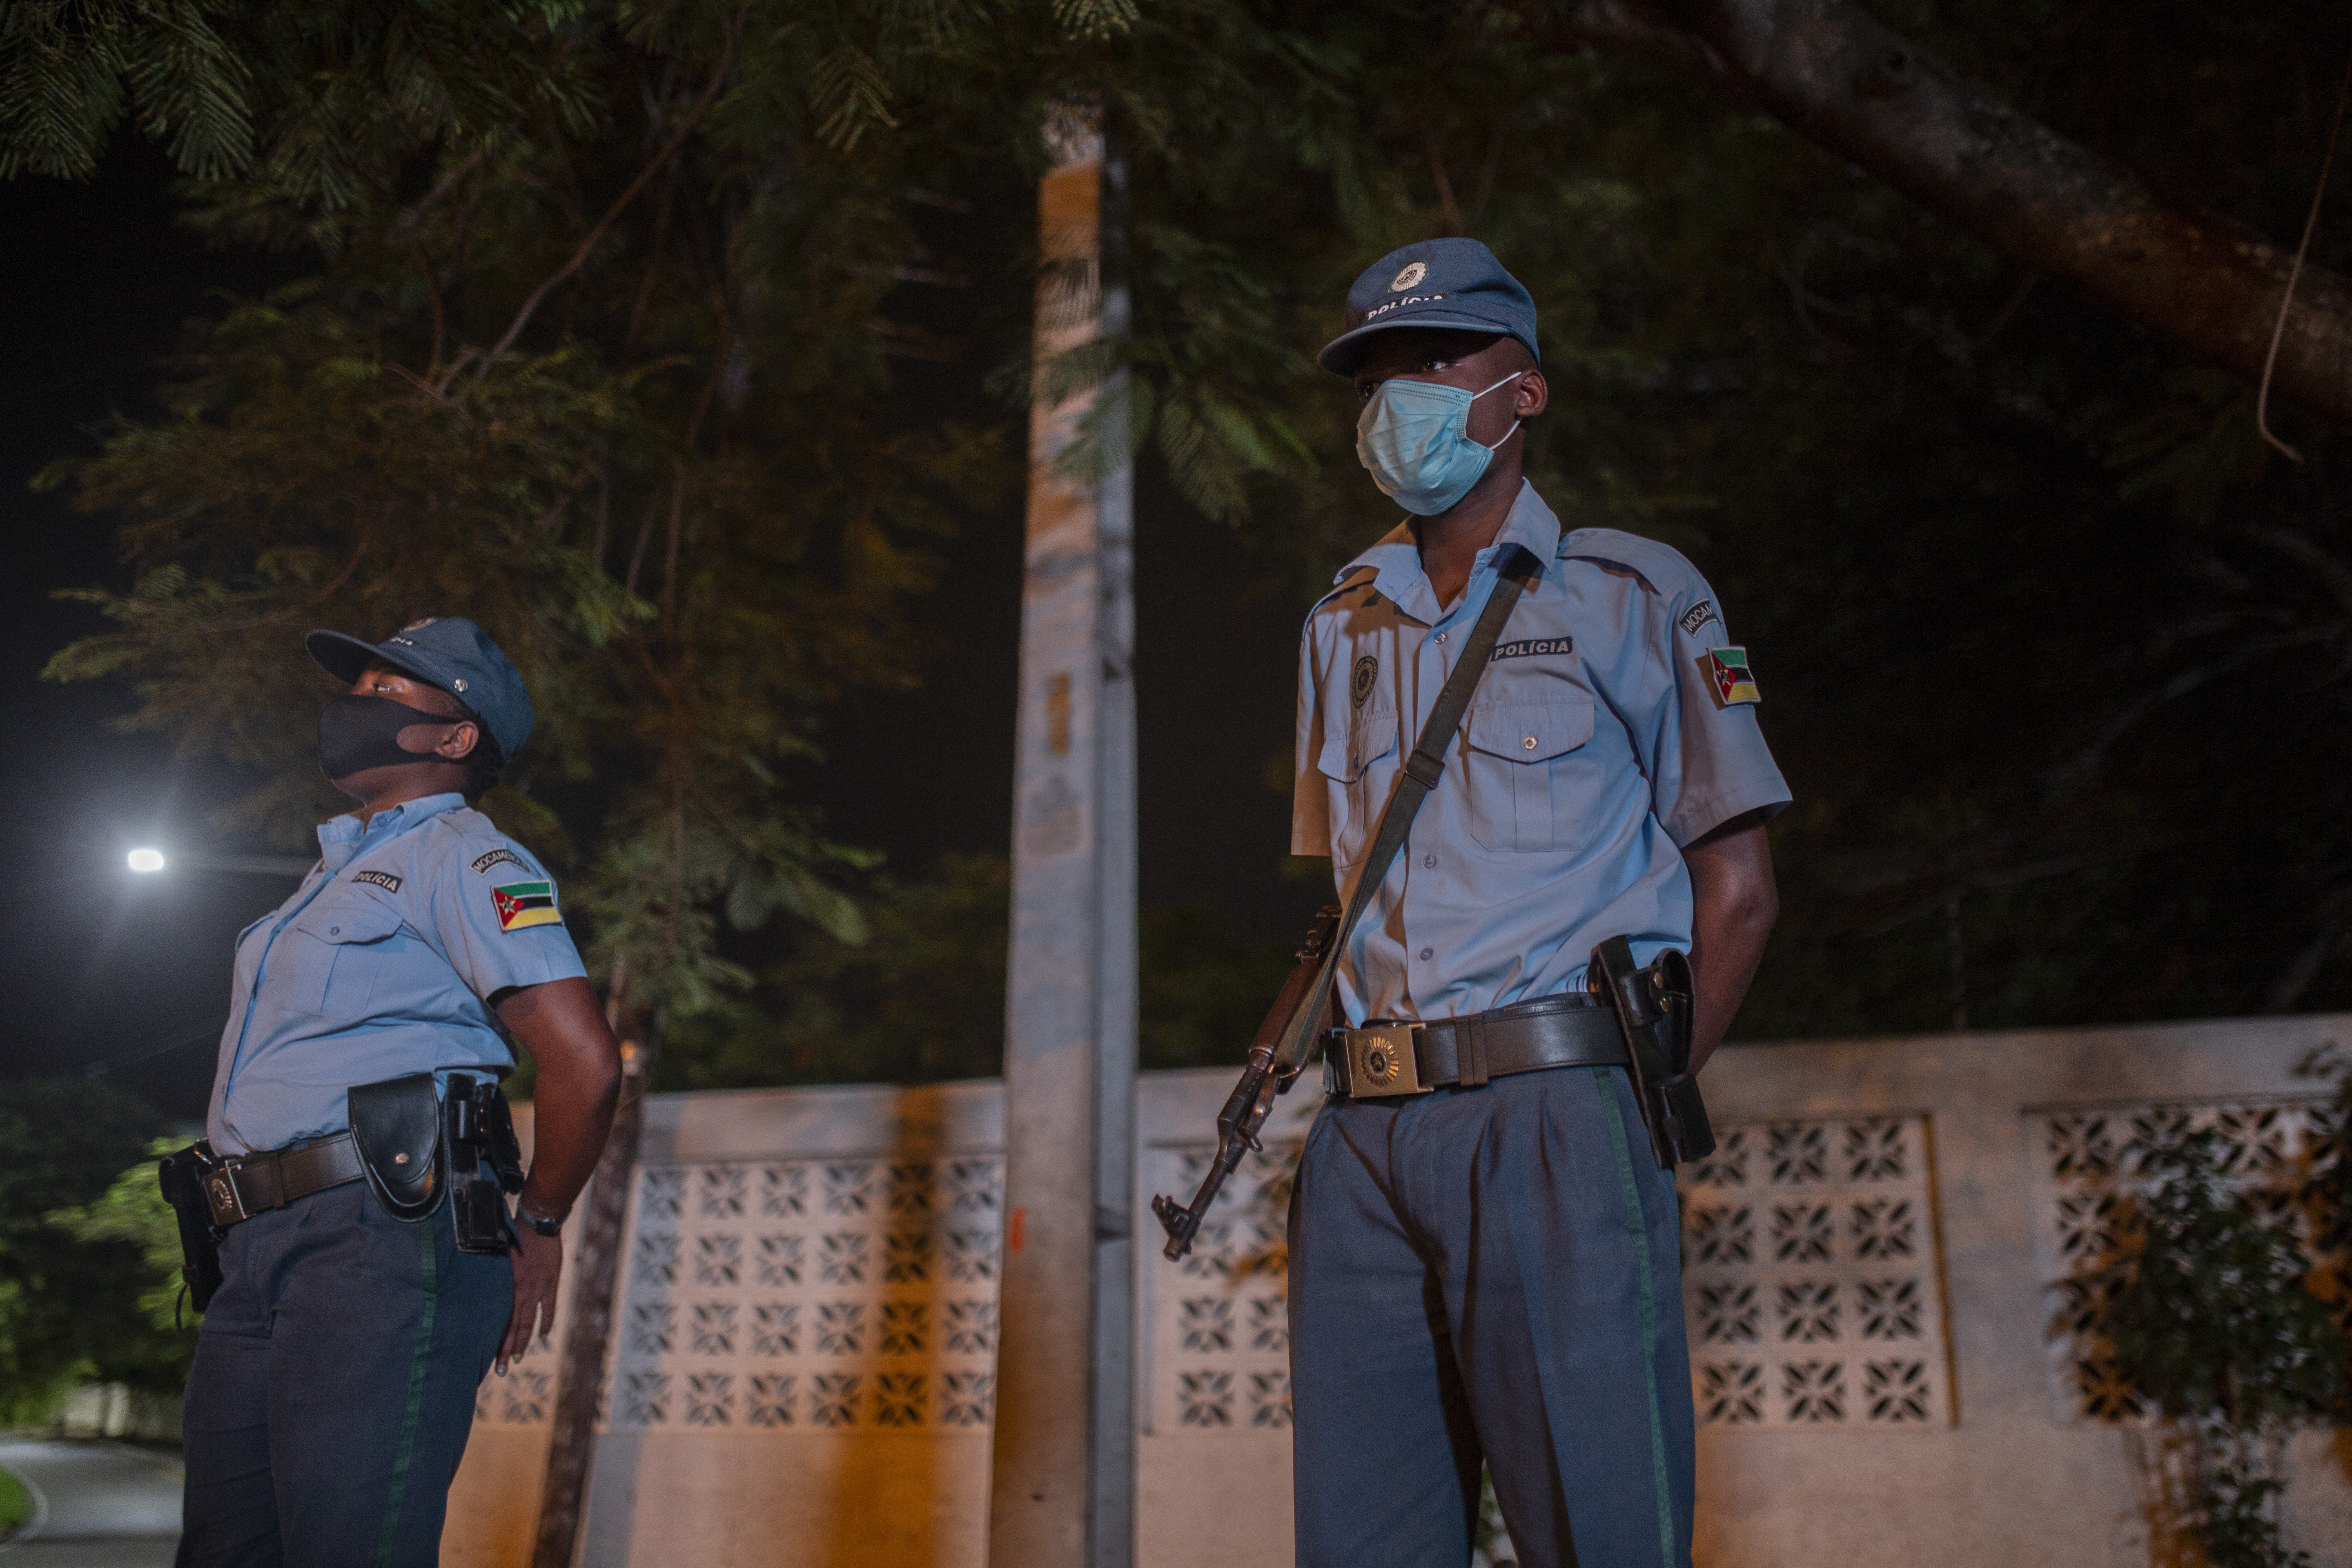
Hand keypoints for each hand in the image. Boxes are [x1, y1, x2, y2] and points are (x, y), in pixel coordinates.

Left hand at [499, 1221, 562, 1372]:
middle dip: (507, 1350)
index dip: (496, 1341)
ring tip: (517, 1359)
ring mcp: (538, 1289)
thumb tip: (478, 1289)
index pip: (500, 1321)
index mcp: (507, 1287)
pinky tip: (542, 1335)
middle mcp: (522, 1292)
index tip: (490, 1358)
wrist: (538, 1225)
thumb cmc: (513, 1237)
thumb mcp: (496, 1257)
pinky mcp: (551, 1282)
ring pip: (529, 1322)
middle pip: (513, 1328)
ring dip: (523, 1342)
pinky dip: (546, 1322)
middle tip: (501, 1370)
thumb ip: (492, 1277)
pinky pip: (549, 1307)